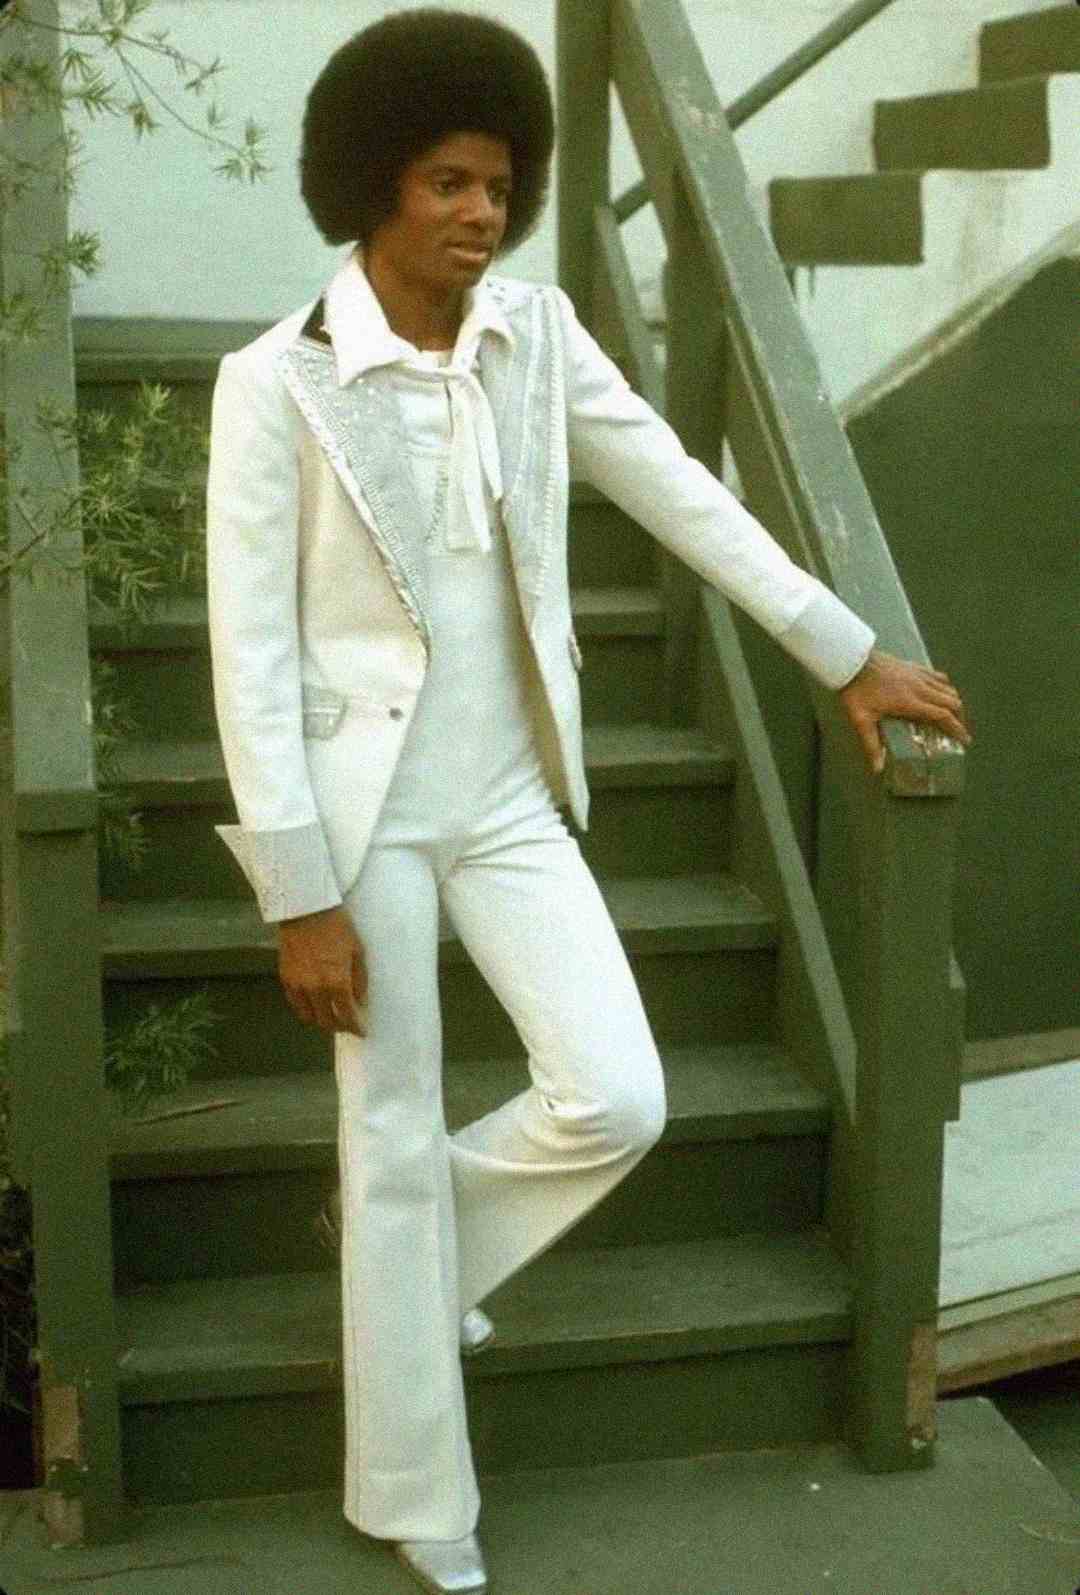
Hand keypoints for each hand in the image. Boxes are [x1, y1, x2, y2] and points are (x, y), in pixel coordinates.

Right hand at [277, 905, 367, 1034]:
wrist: (307, 910)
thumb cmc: (337, 927)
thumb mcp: (357, 951)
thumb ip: (359, 980)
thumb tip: (360, 1002)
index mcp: (337, 982)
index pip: (346, 1016)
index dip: (355, 1027)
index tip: (361, 1031)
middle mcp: (315, 989)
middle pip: (326, 1021)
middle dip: (339, 1026)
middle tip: (347, 1023)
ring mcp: (298, 985)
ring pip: (308, 1016)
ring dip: (321, 1019)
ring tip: (330, 1014)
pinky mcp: (285, 978)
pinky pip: (295, 1003)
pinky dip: (306, 1008)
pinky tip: (314, 1002)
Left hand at [838, 649, 971, 774]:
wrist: (852, 661)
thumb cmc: (856, 690)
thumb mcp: (861, 720)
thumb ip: (871, 744)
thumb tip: (877, 769)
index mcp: (911, 702)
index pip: (943, 716)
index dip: (957, 729)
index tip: (965, 740)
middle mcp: (920, 687)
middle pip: (952, 702)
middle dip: (960, 717)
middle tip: (958, 730)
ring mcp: (918, 675)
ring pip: (948, 688)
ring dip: (954, 702)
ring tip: (952, 715)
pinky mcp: (913, 666)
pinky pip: (938, 676)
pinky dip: (945, 686)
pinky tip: (940, 693)